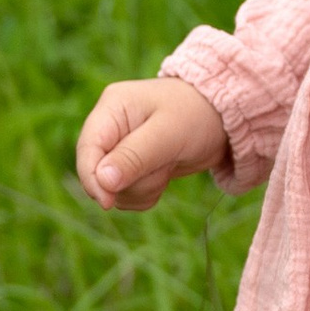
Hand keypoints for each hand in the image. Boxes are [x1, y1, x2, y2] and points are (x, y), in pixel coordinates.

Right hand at [75, 75, 230, 209]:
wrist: (222, 118)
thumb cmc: (196, 115)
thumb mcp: (168, 134)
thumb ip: (134, 157)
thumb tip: (102, 180)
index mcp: (112, 108)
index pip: (87, 148)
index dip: (91, 178)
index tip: (107, 202)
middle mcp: (110, 128)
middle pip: (99, 173)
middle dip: (131, 181)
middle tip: (162, 165)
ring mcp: (120, 149)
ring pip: (114, 189)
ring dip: (143, 187)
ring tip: (167, 164)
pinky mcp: (131, 167)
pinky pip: (127, 195)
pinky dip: (148, 193)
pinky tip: (165, 173)